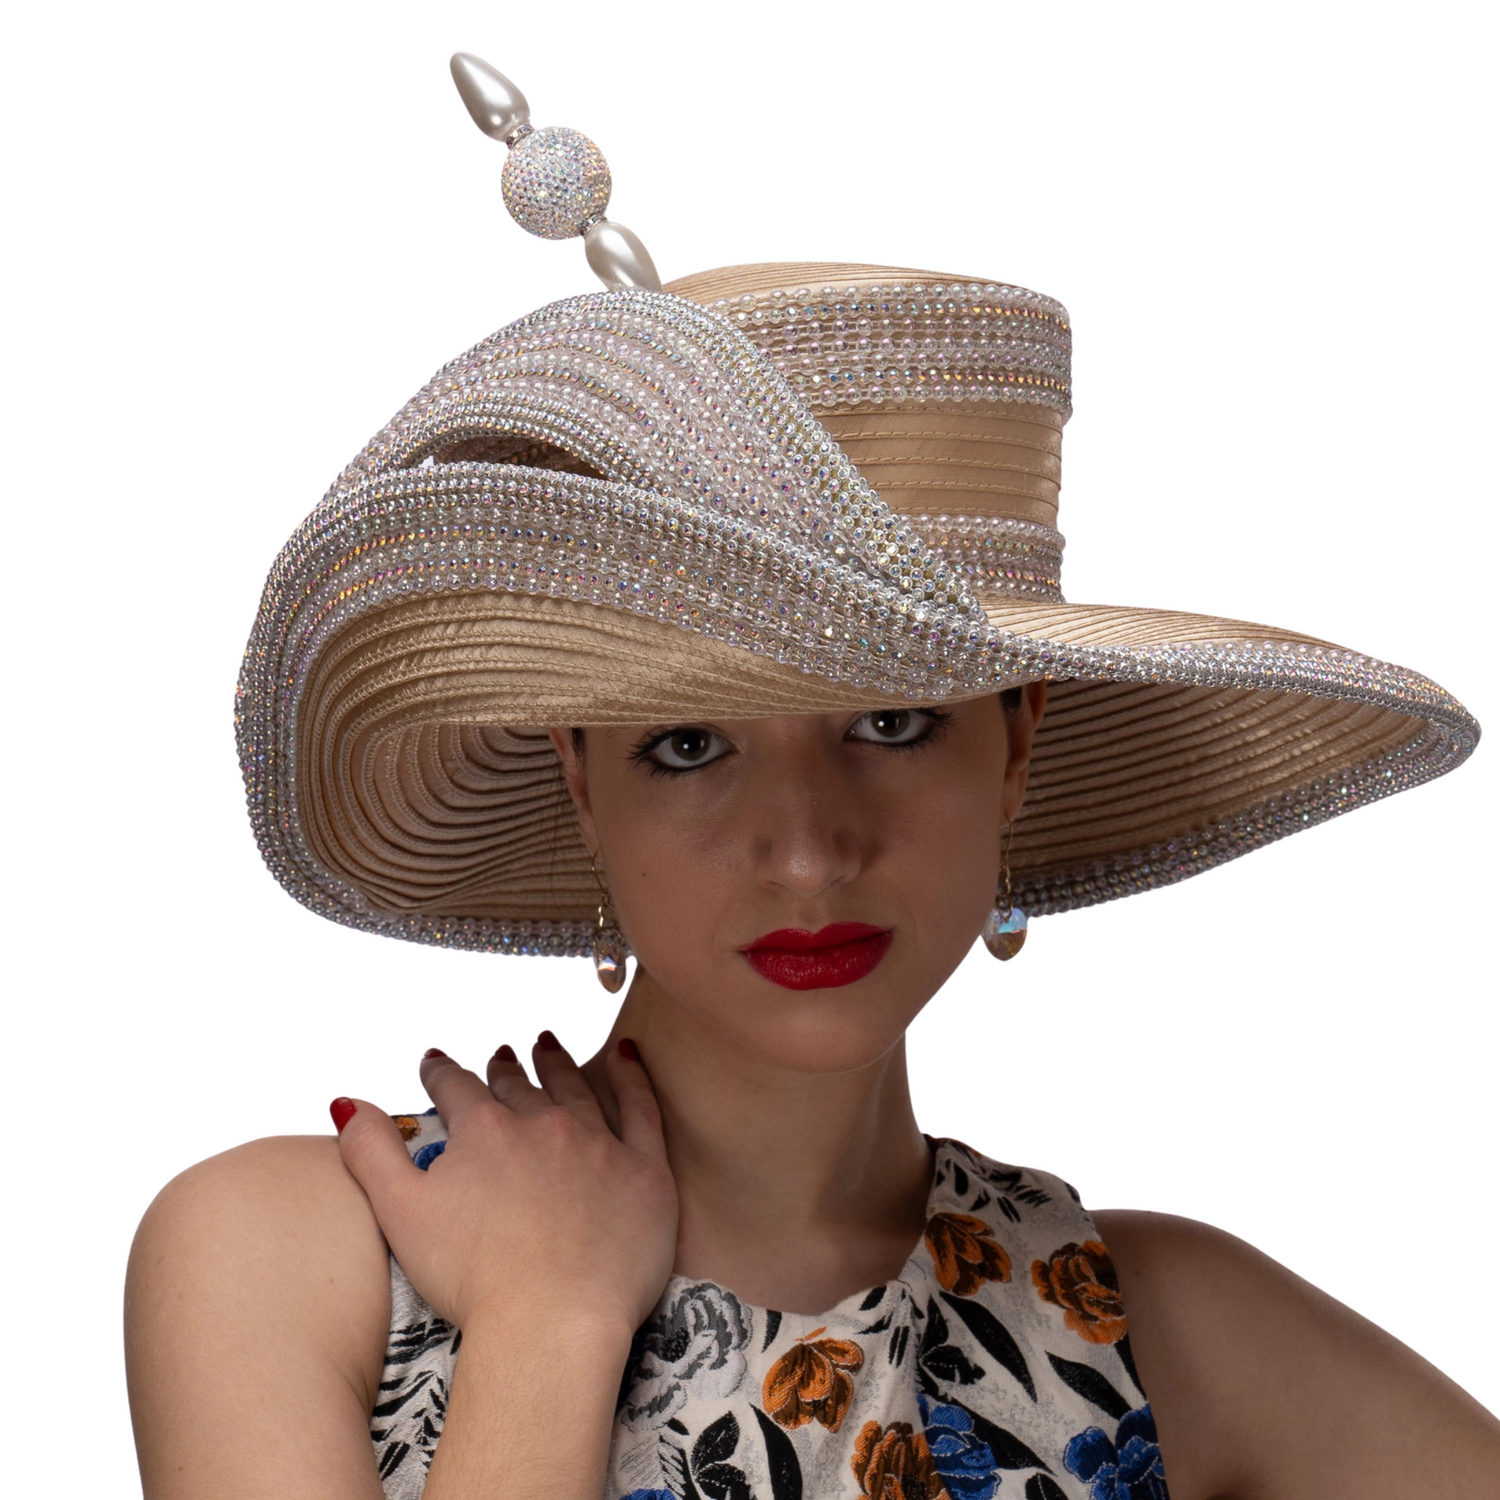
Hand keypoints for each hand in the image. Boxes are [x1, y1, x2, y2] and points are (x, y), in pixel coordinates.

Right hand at [333, 1035, 677, 1340]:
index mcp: (483, 1131)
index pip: (455, 1087)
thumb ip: (371, 1152)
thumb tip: (347, 1102)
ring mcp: (597, 1144)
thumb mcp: (400, 1214)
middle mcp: (542, 1124)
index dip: (440, 1073)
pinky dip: (631, 1078)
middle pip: (518, 1086)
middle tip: (500, 1056)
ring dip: (556, 1064)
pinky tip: (625, 1056)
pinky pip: (642, 1110)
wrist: (553, 1322)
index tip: (434, 1063)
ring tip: (547, 1046)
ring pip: (574, 1089)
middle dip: (503, 1070)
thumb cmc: (472, 1279)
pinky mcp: (643, 1171)